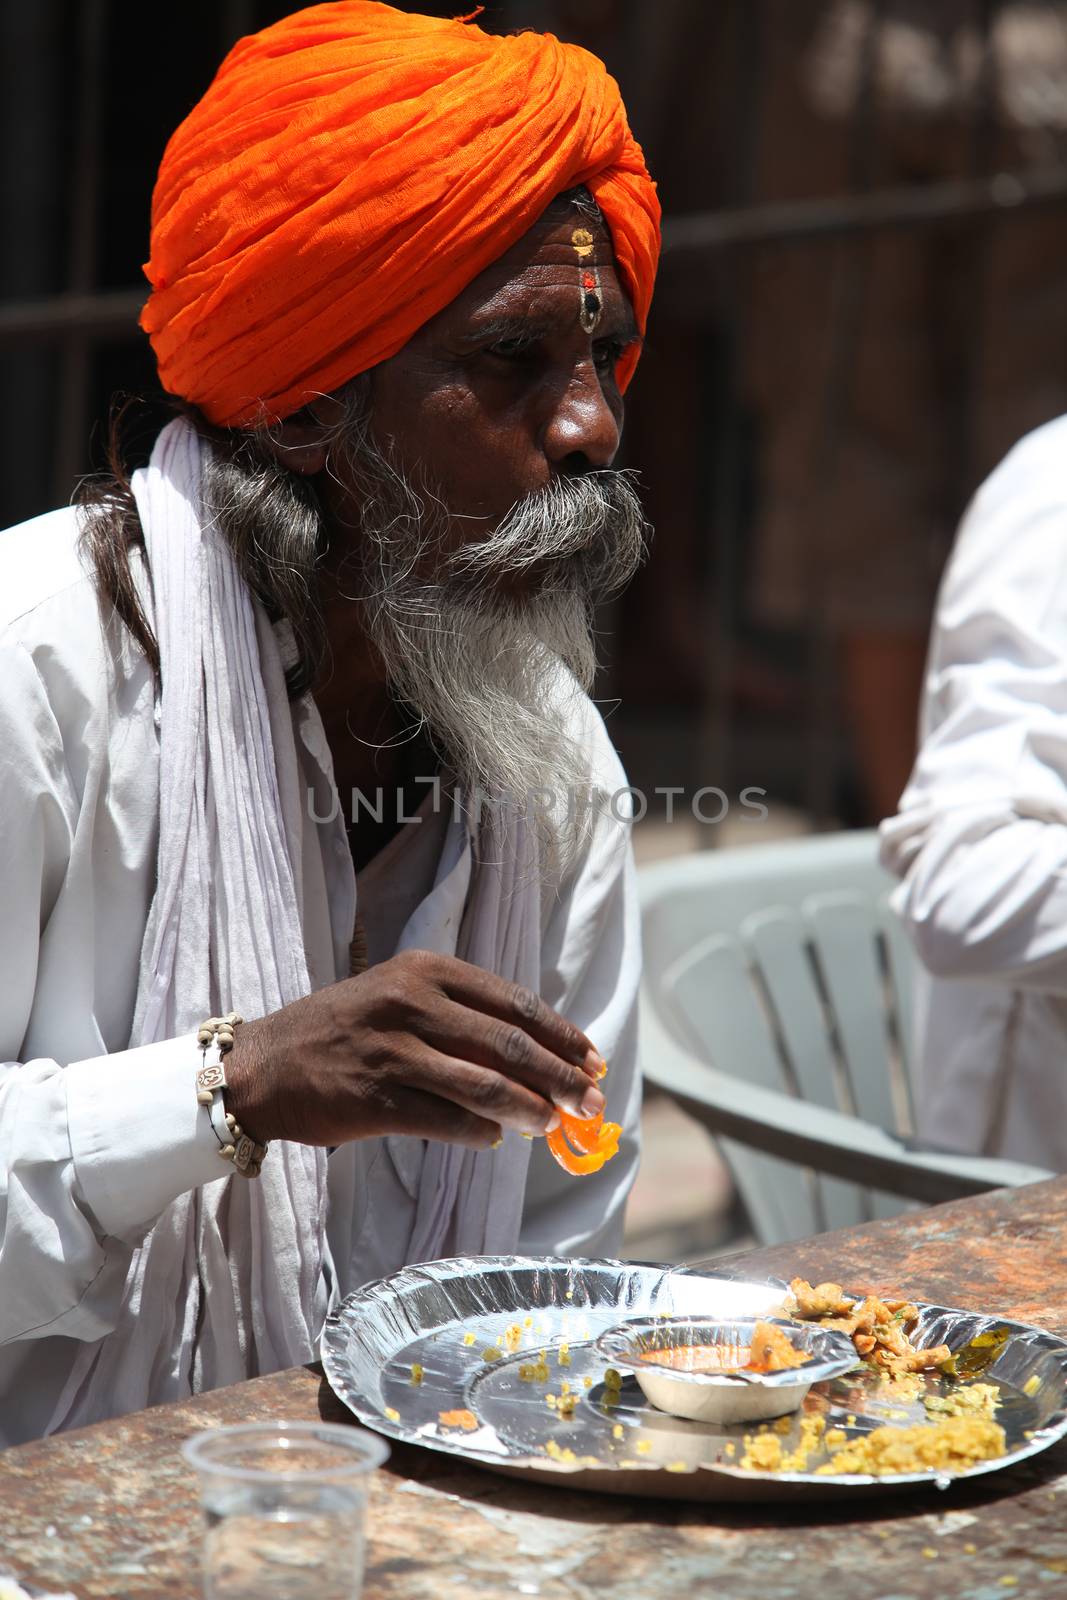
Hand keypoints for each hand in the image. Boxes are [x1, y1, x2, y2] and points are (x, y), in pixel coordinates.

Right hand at [224, 949, 604, 1149]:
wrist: (262, 1065)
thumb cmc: (344, 1031)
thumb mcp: (399, 996)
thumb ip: (461, 1017)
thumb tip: (537, 1058)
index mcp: (426, 969)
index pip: (514, 1002)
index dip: (562, 1035)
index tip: (594, 1060)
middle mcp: (412, 1001)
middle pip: (509, 1043)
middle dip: (560, 1077)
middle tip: (592, 1103)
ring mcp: (393, 1049)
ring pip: (485, 1085)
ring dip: (531, 1110)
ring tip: (554, 1125)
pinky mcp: (375, 1097)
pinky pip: (446, 1120)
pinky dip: (480, 1133)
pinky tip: (496, 1138)